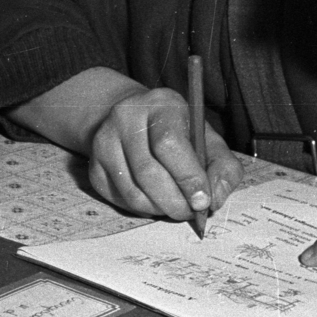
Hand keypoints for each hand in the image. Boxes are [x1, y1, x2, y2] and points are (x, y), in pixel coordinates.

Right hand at [87, 85, 243, 221]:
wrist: (136, 120)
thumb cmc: (180, 133)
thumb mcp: (208, 141)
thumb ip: (223, 168)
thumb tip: (215, 199)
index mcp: (161, 104)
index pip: (169, 143)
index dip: (187, 177)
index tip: (202, 200)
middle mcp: (126, 117)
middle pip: (148, 172)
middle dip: (174, 201)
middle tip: (189, 212)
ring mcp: (104, 141)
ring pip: (131, 191)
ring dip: (158, 209)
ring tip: (175, 208)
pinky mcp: (94, 165)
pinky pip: (118, 199)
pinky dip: (141, 209)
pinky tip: (154, 201)